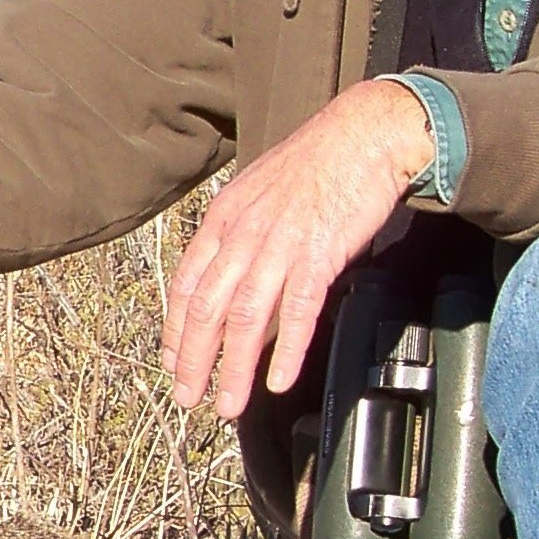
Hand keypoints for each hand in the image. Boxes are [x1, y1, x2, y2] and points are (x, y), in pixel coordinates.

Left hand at [165, 79, 435, 419]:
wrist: (366, 133)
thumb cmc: (317, 164)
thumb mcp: (261, 194)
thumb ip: (241, 236)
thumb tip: (230, 280)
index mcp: (223, 219)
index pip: (185, 285)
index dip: (175, 330)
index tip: (172, 364)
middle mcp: (243, 234)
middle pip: (205, 308)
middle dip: (193, 360)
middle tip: (187, 397)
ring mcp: (280, 245)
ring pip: (244, 318)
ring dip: (233, 369)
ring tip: (227, 405)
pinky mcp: (319, 254)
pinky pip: (296, 311)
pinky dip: (284, 350)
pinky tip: (277, 380)